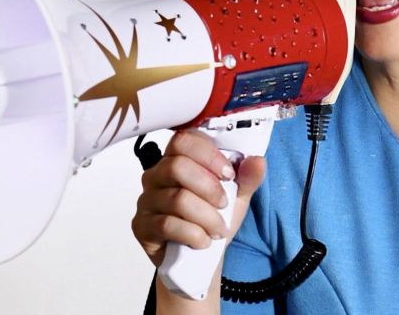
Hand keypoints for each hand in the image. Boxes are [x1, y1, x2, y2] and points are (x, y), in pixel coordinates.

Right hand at [132, 130, 266, 267]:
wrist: (201, 258)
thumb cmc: (214, 219)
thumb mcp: (237, 197)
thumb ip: (247, 178)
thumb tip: (257, 161)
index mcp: (177, 159)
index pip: (183, 140)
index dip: (209, 155)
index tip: (229, 174)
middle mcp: (156, 175)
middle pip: (177, 167)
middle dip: (209, 188)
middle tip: (224, 205)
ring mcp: (146, 200)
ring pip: (177, 199)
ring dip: (207, 217)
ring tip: (218, 230)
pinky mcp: (141, 226)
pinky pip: (167, 224)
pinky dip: (193, 234)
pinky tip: (204, 241)